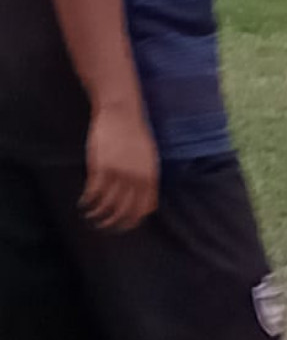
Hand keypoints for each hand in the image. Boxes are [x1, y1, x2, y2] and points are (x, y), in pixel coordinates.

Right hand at [81, 102, 158, 233]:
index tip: (124, 226)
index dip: (134, 220)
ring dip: (98, 215)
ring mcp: (119, 173)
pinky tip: (84, 203)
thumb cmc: (134, 134)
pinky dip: (88, 201)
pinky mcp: (102, 167)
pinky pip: (94, 192)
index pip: (145, 207)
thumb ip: (146, 176)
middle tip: (104, 226)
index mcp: (151, 175)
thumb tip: (143, 197)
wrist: (122, 113)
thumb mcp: (148, 156)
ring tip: (92, 217)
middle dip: (114, 223)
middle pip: (126, 210)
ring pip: (108, 204)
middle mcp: (137, 177)